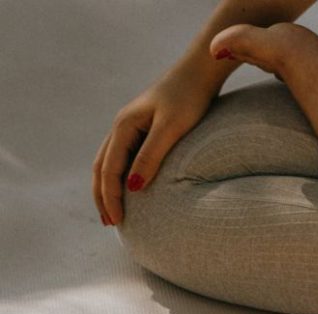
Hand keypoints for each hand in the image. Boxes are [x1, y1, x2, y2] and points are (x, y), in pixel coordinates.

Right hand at [92, 66, 216, 224]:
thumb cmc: (189, 97)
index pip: (108, 170)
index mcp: (124, 126)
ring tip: (114, 210)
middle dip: (102, 196)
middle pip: (101, 167)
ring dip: (108, 186)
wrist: (200, 71)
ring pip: (109, 161)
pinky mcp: (145, 125)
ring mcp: (132, 125)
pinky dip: (121, 174)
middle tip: (110, 223)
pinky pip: (124, 155)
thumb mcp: (171, 128)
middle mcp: (122, 125)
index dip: (110, 197)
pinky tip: (132, 186)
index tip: (117, 221)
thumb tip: (133, 187)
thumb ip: (151, 156)